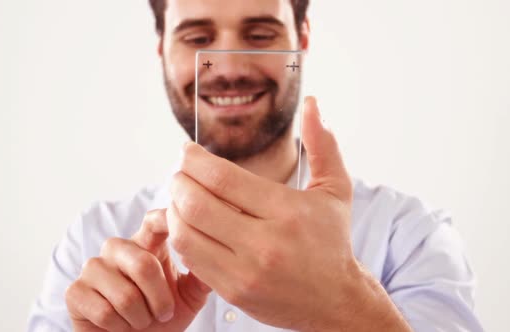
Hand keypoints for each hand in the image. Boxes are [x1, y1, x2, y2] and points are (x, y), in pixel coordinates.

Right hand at [65, 209, 211, 331]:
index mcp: (145, 244)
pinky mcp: (75, 291)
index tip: (183, 225)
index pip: (153, 221)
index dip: (166, 219)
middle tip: (163, 313)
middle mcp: (117, 249)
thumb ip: (201, 273)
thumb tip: (219, 253)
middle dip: (160, 299)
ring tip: (140, 320)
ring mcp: (93, 268)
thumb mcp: (190, 295)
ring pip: (125, 294)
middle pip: (143, 263)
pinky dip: (119, 327)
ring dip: (140, 318)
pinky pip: (104, 311)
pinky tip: (119, 325)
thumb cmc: (162, 316)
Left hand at [167, 97, 358, 330]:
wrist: (335, 302)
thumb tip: (313, 104)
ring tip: (181, 197)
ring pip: (185, 233)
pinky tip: (189, 224)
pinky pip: (190, 259)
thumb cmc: (332, 241)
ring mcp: (244, 272)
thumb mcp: (336, 190)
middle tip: (180, 172)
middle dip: (178, 181)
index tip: (187, 151)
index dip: (194, 159)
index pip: (222, 177)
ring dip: (174, 209)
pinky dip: (182, 236)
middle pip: (195, 204)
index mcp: (287, 211)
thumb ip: (323, 145)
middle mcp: (264, 243)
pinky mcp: (232, 292)